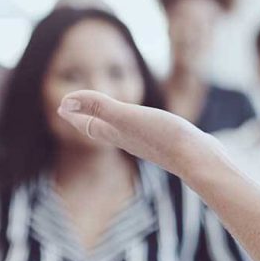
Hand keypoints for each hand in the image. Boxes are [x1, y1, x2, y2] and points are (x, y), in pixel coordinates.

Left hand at [56, 90, 225, 178]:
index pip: (88, 124)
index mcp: (117, 133)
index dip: (74, 114)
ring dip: (108, 122)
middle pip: (100, 129)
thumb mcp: (127, 116)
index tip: (62, 106)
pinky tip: (144, 124)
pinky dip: (133, 125)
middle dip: (86, 119)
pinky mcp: (166, 143)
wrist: (198, 158)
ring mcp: (148, 143)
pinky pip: (142, 132)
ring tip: (104, 116)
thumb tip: (65, 102)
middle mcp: (129, 140)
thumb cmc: (163, 137)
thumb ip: (99, 107)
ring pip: (121, 132)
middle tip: (74, 110)